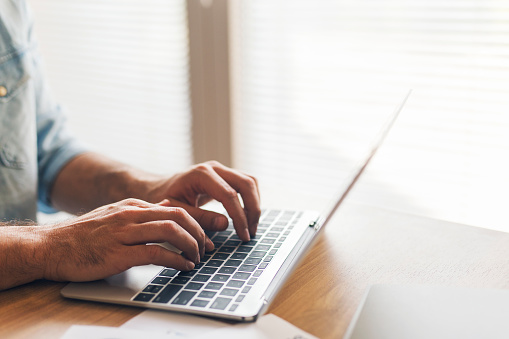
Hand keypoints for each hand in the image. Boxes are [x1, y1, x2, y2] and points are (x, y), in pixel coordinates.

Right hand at [40, 198, 212, 281]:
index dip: (196, 222)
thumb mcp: (113, 215)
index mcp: (132, 206)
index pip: (175, 208)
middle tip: (206, 248)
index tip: (207, 236)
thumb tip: (166, 208)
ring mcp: (124, 233)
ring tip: (196, 258)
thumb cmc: (82, 236)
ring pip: (170, 231)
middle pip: (178, 216)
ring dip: (190, 246)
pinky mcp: (118, 253)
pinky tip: (183, 267)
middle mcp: (130, 215)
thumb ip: (140, 213)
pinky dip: (175, 261)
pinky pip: (156, 254)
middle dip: (198, 233)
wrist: (50, 247)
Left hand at [144, 161, 260, 241]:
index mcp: (201, 175)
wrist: (158, 187)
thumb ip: (199, 218)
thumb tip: (225, 225)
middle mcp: (214, 168)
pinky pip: (246, 184)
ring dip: (254, 204)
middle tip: (250, 232)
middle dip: (252, 209)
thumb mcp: (177, 211)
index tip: (243, 235)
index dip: (239, 216)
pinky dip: (251, 200)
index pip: (229, 194)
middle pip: (246, 183)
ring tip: (251, 227)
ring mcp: (221, 169)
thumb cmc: (164, 199)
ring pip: (250, 181)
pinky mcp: (225, 175)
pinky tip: (247, 218)